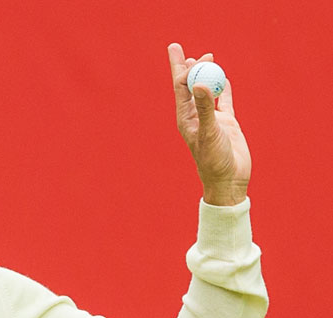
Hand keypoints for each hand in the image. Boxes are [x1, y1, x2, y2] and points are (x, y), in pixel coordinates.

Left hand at [168, 43, 250, 205]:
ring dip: (204, 74)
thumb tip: (197, 83)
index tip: (186, 57)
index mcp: (186, 118)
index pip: (181, 88)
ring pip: (206, 90)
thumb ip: (205, 108)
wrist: (228, 180)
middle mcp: (196, 115)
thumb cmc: (213, 160)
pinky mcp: (226, 123)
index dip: (182, 70)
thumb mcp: (209, 132)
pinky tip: (224, 79)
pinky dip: (224, 89)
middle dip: (184, 66)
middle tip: (178, 48)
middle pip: (188, 85)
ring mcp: (211, 118)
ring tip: (205, 58)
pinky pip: (225, 101)